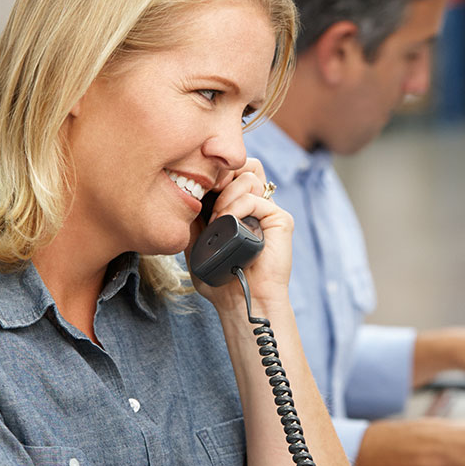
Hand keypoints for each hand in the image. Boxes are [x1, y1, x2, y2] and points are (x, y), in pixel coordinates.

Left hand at [188, 157, 292, 308]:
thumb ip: (192, 215)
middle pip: (244, 164)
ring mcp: (268, 211)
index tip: (195, 186)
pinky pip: (256, 197)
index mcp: (237, 207)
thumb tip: (184, 188)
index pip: (230, 171)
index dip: (213, 171)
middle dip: (221, 173)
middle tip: (206, 192)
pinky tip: (227, 222)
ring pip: (250, 175)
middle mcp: (255, 205)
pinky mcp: (280, 220)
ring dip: (227, 193)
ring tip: (216, 218)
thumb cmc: (219, 278)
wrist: (239, 301)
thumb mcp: (195, 240)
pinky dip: (237, 206)